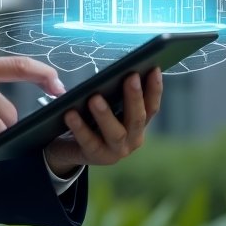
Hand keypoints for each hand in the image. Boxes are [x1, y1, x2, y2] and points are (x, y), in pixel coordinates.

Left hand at [44, 67, 162, 176]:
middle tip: (131, 76)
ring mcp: (116, 151)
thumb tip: (116, 70)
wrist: (70, 148)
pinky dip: (79, 127)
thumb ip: (113, 92)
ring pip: (115, 133)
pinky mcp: (96, 157)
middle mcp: (132, 139)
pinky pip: (88, 141)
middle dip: (134, 97)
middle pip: (137, 118)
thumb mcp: (106, 105)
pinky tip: (70, 113)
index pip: (151, 106)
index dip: (155, 89)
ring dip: (105, 115)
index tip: (154, 69)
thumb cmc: (91, 120)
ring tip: (95, 98)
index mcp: (138, 124)